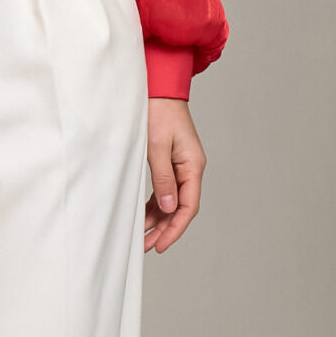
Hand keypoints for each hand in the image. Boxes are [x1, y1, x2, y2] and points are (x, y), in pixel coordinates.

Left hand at [144, 98, 204, 254]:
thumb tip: (167, 208)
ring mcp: (181, 166)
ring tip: (142, 237)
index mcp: (193, 166)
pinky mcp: (171, 162)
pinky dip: (154, 205)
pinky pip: (165, 190)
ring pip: (171, 201)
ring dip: (158, 220)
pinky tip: (143, 216)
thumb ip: (162, 179)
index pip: (188, 207)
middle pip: (181, 208)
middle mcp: (191, 168)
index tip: (161, 246)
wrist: (158, 89)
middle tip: (147, 247)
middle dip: (165, 229)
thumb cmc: (158, 113)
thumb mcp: (157, 148)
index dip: (175, 229)